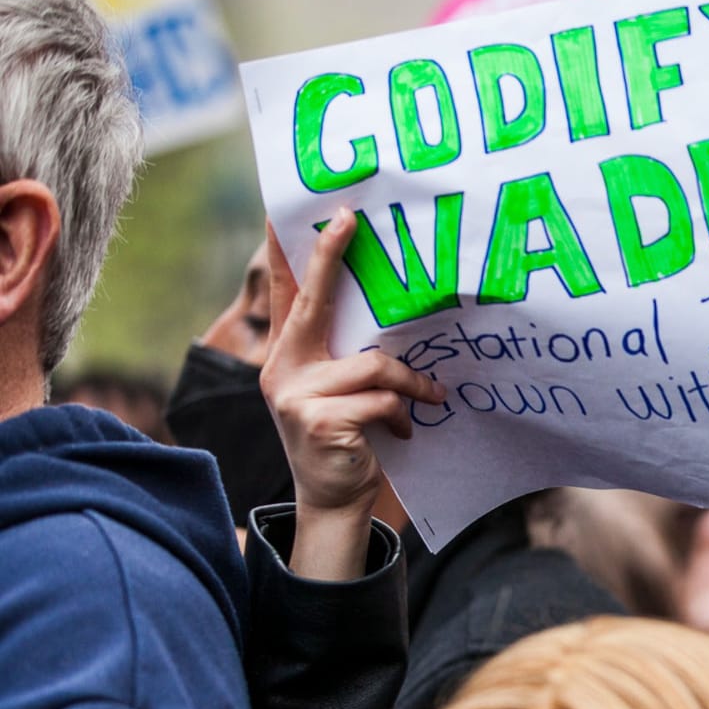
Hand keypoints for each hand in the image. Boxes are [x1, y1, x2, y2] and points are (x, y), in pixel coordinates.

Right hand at [262, 212, 444, 578]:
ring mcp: (294, 395)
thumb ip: (348, 357)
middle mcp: (280, 368)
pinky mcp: (318, 420)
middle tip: (352, 219)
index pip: (289, 295)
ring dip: (410, 384)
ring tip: (427, 399)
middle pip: (313, 303)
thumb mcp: (341, 393)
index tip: (301, 210)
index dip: (295, 253)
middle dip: (331, 257)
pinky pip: (381, 398)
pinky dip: (401, 414)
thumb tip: (389, 319)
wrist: (333, 499)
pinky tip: (400, 432)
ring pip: (372, 365)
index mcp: (286, 356)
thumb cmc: (347, 438)